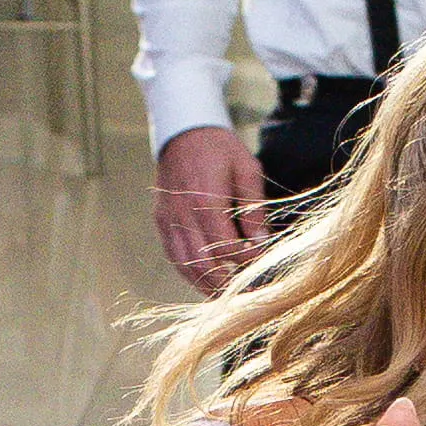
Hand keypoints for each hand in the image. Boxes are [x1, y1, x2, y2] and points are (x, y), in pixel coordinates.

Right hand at [153, 124, 272, 287]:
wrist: (183, 131)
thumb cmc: (220, 148)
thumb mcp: (246, 169)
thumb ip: (254, 208)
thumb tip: (263, 243)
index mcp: (206, 199)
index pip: (226, 247)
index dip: (246, 261)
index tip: (264, 264)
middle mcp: (183, 213)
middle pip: (203, 264)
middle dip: (226, 283)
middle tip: (247, 293)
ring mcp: (168, 219)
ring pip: (185, 265)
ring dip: (206, 284)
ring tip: (227, 295)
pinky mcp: (161, 221)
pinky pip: (174, 256)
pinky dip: (190, 272)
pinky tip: (206, 279)